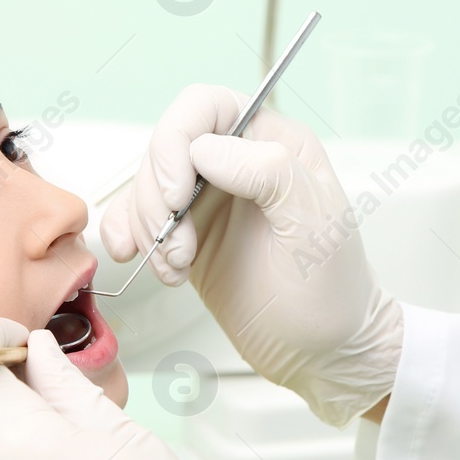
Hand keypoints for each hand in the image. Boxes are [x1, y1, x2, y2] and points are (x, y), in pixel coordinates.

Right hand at [101, 84, 400, 426]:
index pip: (205, 107)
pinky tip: (140, 261)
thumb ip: (271, 173)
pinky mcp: (187, 235)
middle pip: (164, 145)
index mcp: (274, 142)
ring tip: (177, 268)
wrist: (324, 352)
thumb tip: (207, 150)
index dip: (176, 143)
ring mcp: (208, 199)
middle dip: (157, 196)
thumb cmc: (333, 290)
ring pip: (146, 184)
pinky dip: (126, 235)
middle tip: (178, 246)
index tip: (177, 196)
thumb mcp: (315, 226)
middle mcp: (237, 161)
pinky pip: (137, 218)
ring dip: (147, 226)